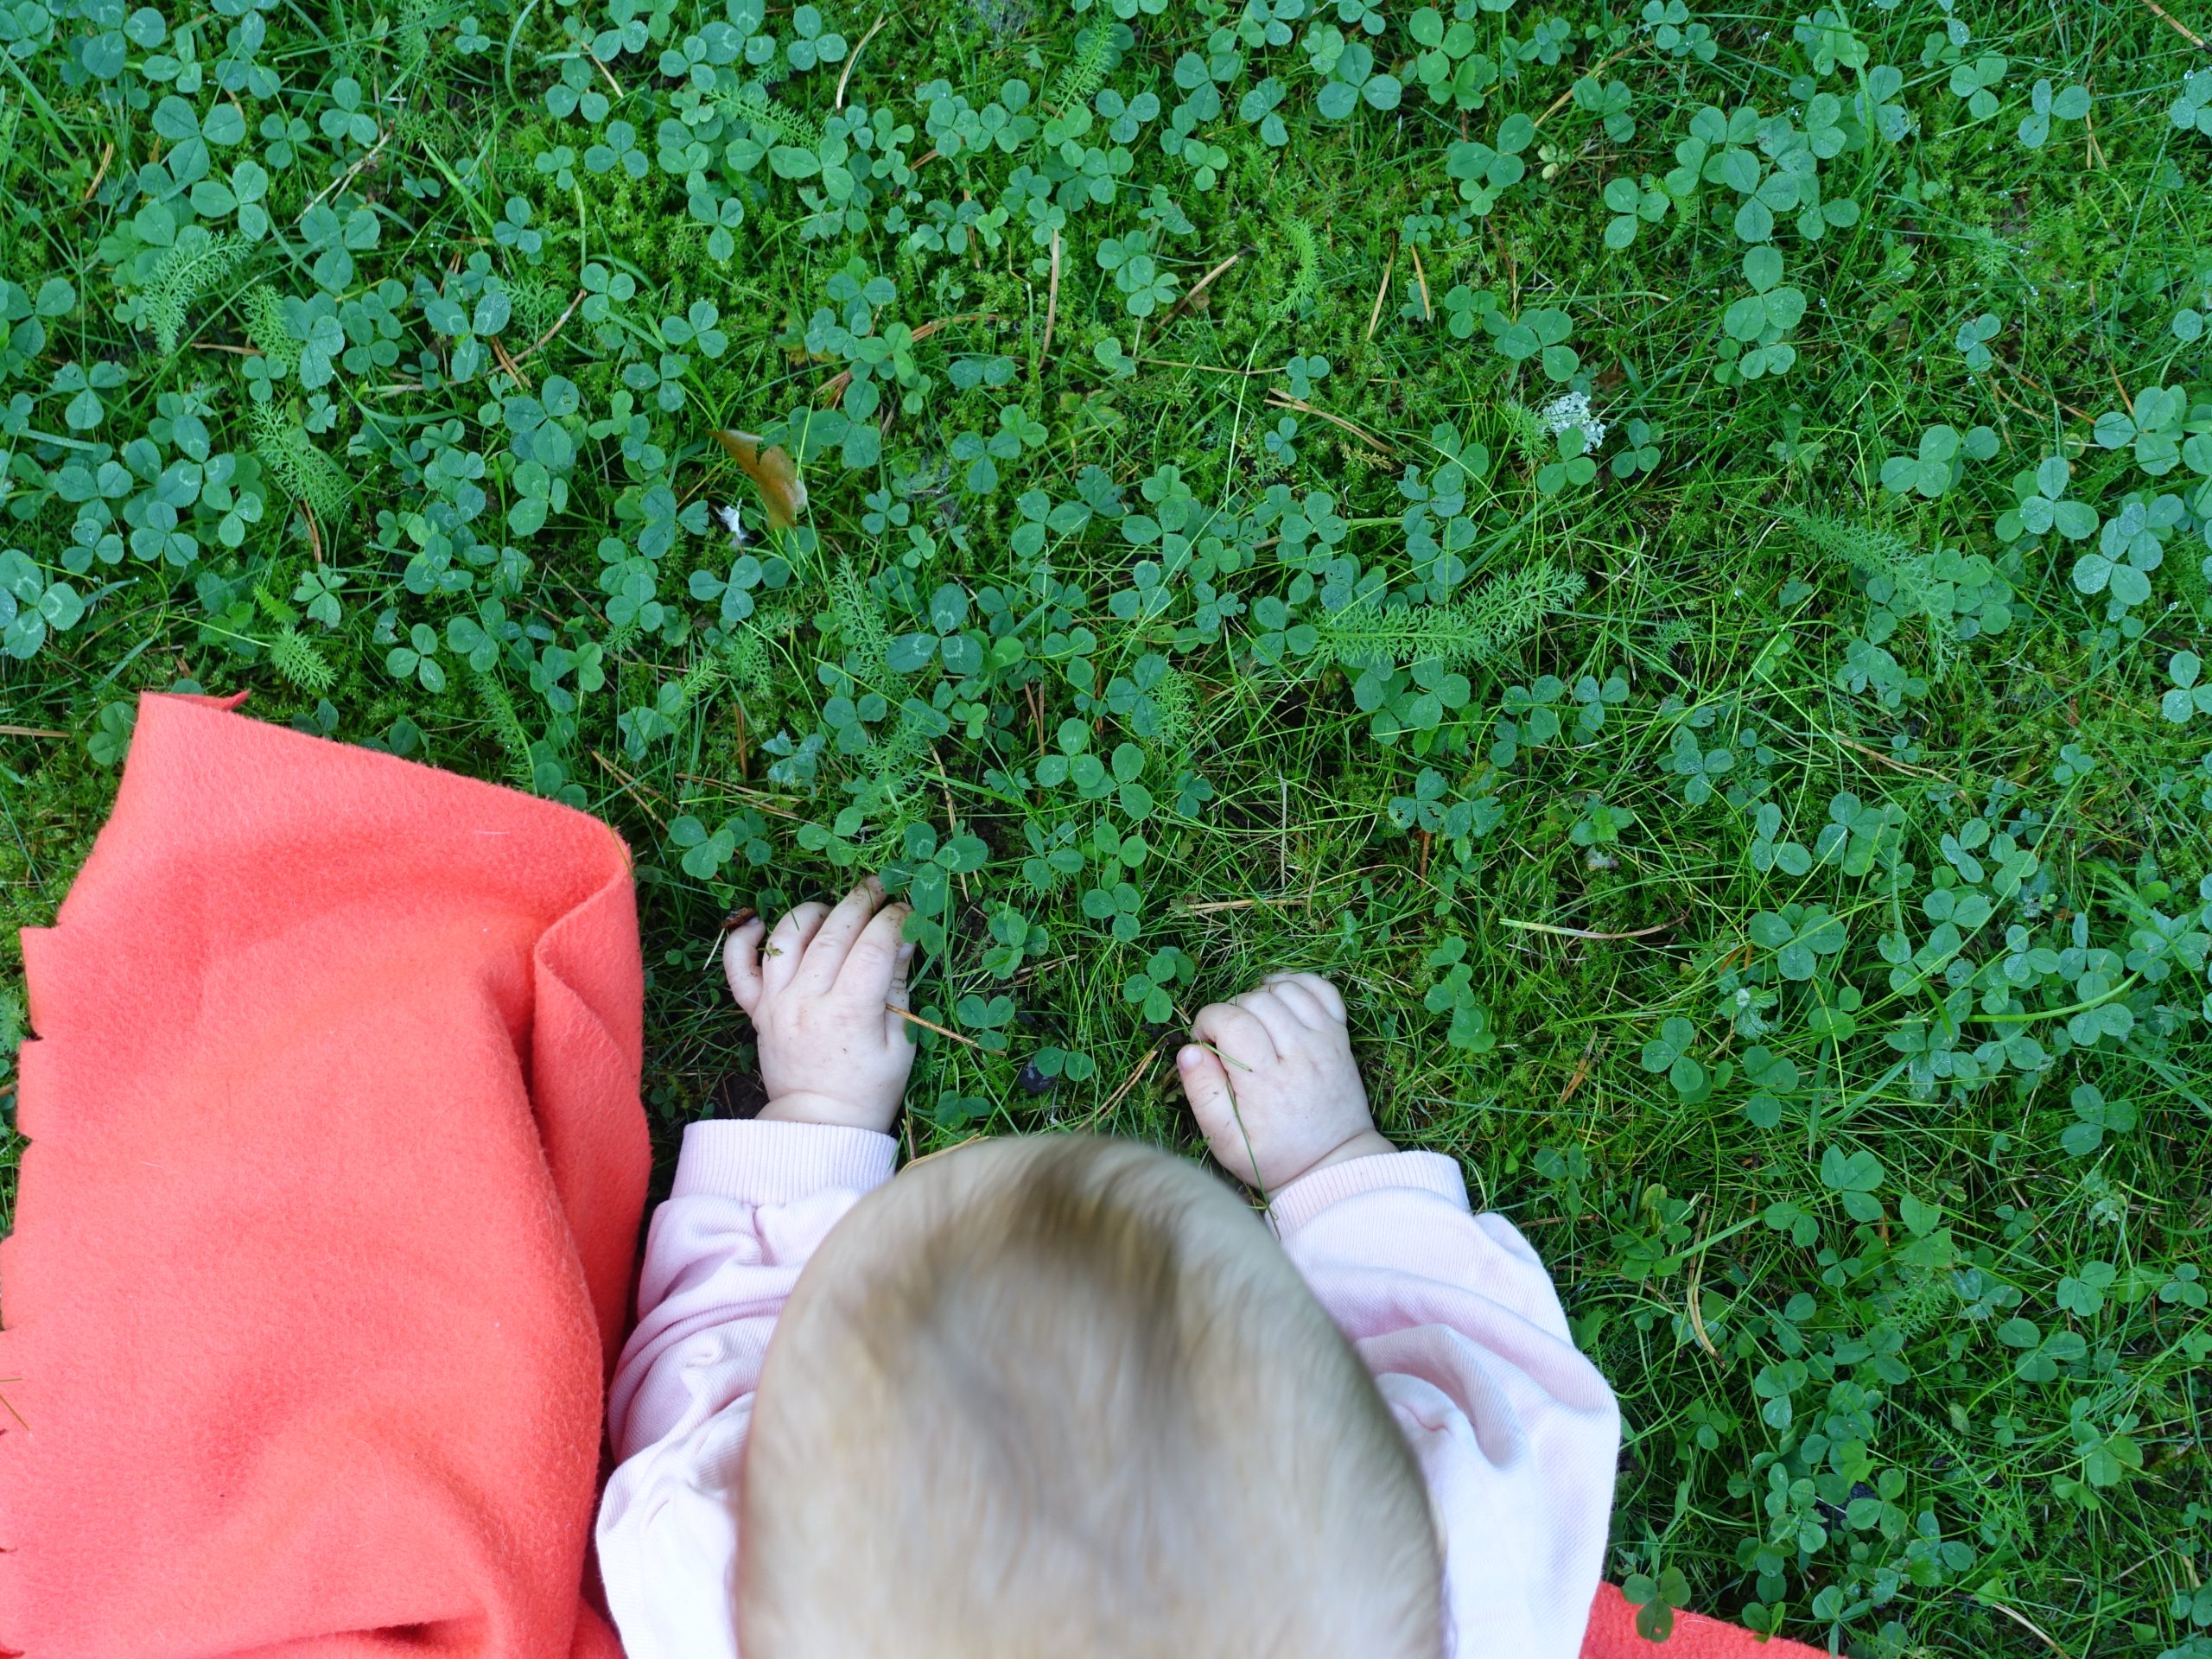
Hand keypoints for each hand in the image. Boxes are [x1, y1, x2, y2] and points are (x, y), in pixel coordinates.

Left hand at [726, 876, 915, 1132]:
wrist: (819, 1124)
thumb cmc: (869, 1088)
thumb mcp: (901, 1042)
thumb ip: (898, 987)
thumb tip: (906, 937)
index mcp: (850, 1013)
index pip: (874, 946)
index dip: (894, 920)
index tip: (907, 910)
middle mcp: (807, 1001)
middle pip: (835, 933)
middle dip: (861, 903)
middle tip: (880, 890)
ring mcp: (776, 1003)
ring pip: (788, 937)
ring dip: (813, 912)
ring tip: (834, 909)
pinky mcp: (756, 1010)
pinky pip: (738, 967)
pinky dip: (743, 940)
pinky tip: (761, 924)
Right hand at [1176, 972, 1393, 1192]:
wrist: (1332, 1165)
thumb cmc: (1274, 1156)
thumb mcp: (1226, 1141)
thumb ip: (1203, 1094)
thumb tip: (1189, 1051)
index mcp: (1266, 1079)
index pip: (1230, 1019)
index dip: (1207, 1022)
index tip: (1206, 1043)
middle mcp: (1299, 1052)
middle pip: (1256, 999)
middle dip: (1232, 1011)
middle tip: (1229, 1039)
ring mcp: (1324, 1040)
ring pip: (1286, 989)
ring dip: (1261, 996)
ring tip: (1253, 1022)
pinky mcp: (1340, 1036)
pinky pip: (1321, 990)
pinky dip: (1297, 985)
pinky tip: (1281, 1001)